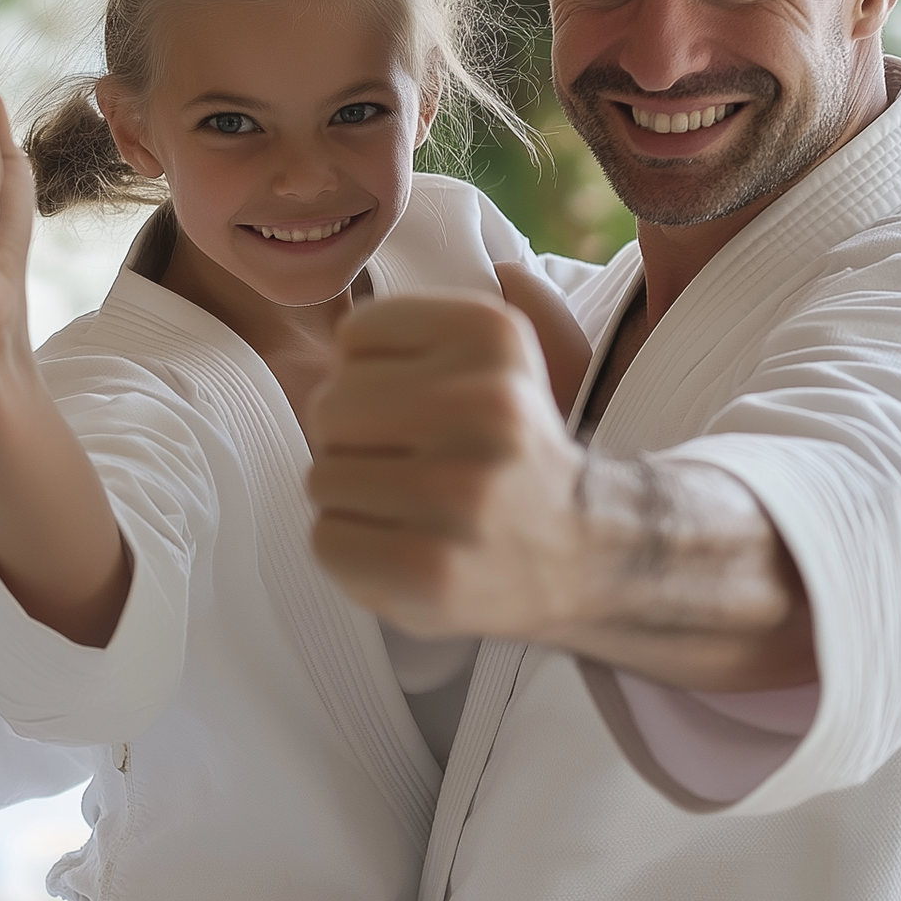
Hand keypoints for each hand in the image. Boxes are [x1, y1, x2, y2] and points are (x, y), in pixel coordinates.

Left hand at [307, 293, 587, 640]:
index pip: (355, 335)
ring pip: (321, 476)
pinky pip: (325, 538)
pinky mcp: (429, 566)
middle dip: (350, 438)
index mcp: (494, 336)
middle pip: (329, 406)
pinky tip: (402, 544)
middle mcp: (485, 405)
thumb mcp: (484, 359)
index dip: (370, 375)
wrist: (580, 552)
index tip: (417, 403)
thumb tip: (325, 374)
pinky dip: (350, 547)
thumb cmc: (504, 454)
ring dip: (351, 498)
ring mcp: (458, 491)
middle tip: (407, 462)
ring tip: (409, 506)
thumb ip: (400, 341)